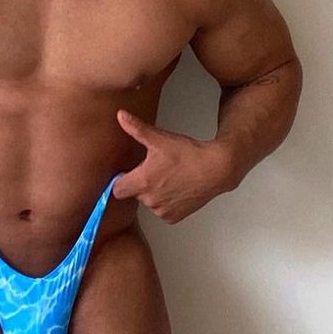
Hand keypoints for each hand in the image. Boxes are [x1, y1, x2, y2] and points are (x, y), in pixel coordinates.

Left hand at [111, 110, 240, 222]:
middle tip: (156, 169)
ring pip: (148, 202)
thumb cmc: (188, 154)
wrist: (216, 169)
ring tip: (169, 178)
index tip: (129, 172)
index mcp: (142, 181)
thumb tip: (120, 115)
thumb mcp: (159, 138)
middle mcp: (150, 200)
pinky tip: (176, 188)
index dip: (122, 180)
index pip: (116, 189)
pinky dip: (166, 202)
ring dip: (154, 193)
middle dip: (141, 183)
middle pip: (134, 193)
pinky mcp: (173, 218)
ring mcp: (162, 210)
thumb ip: (136, 128)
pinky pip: (162, 211)